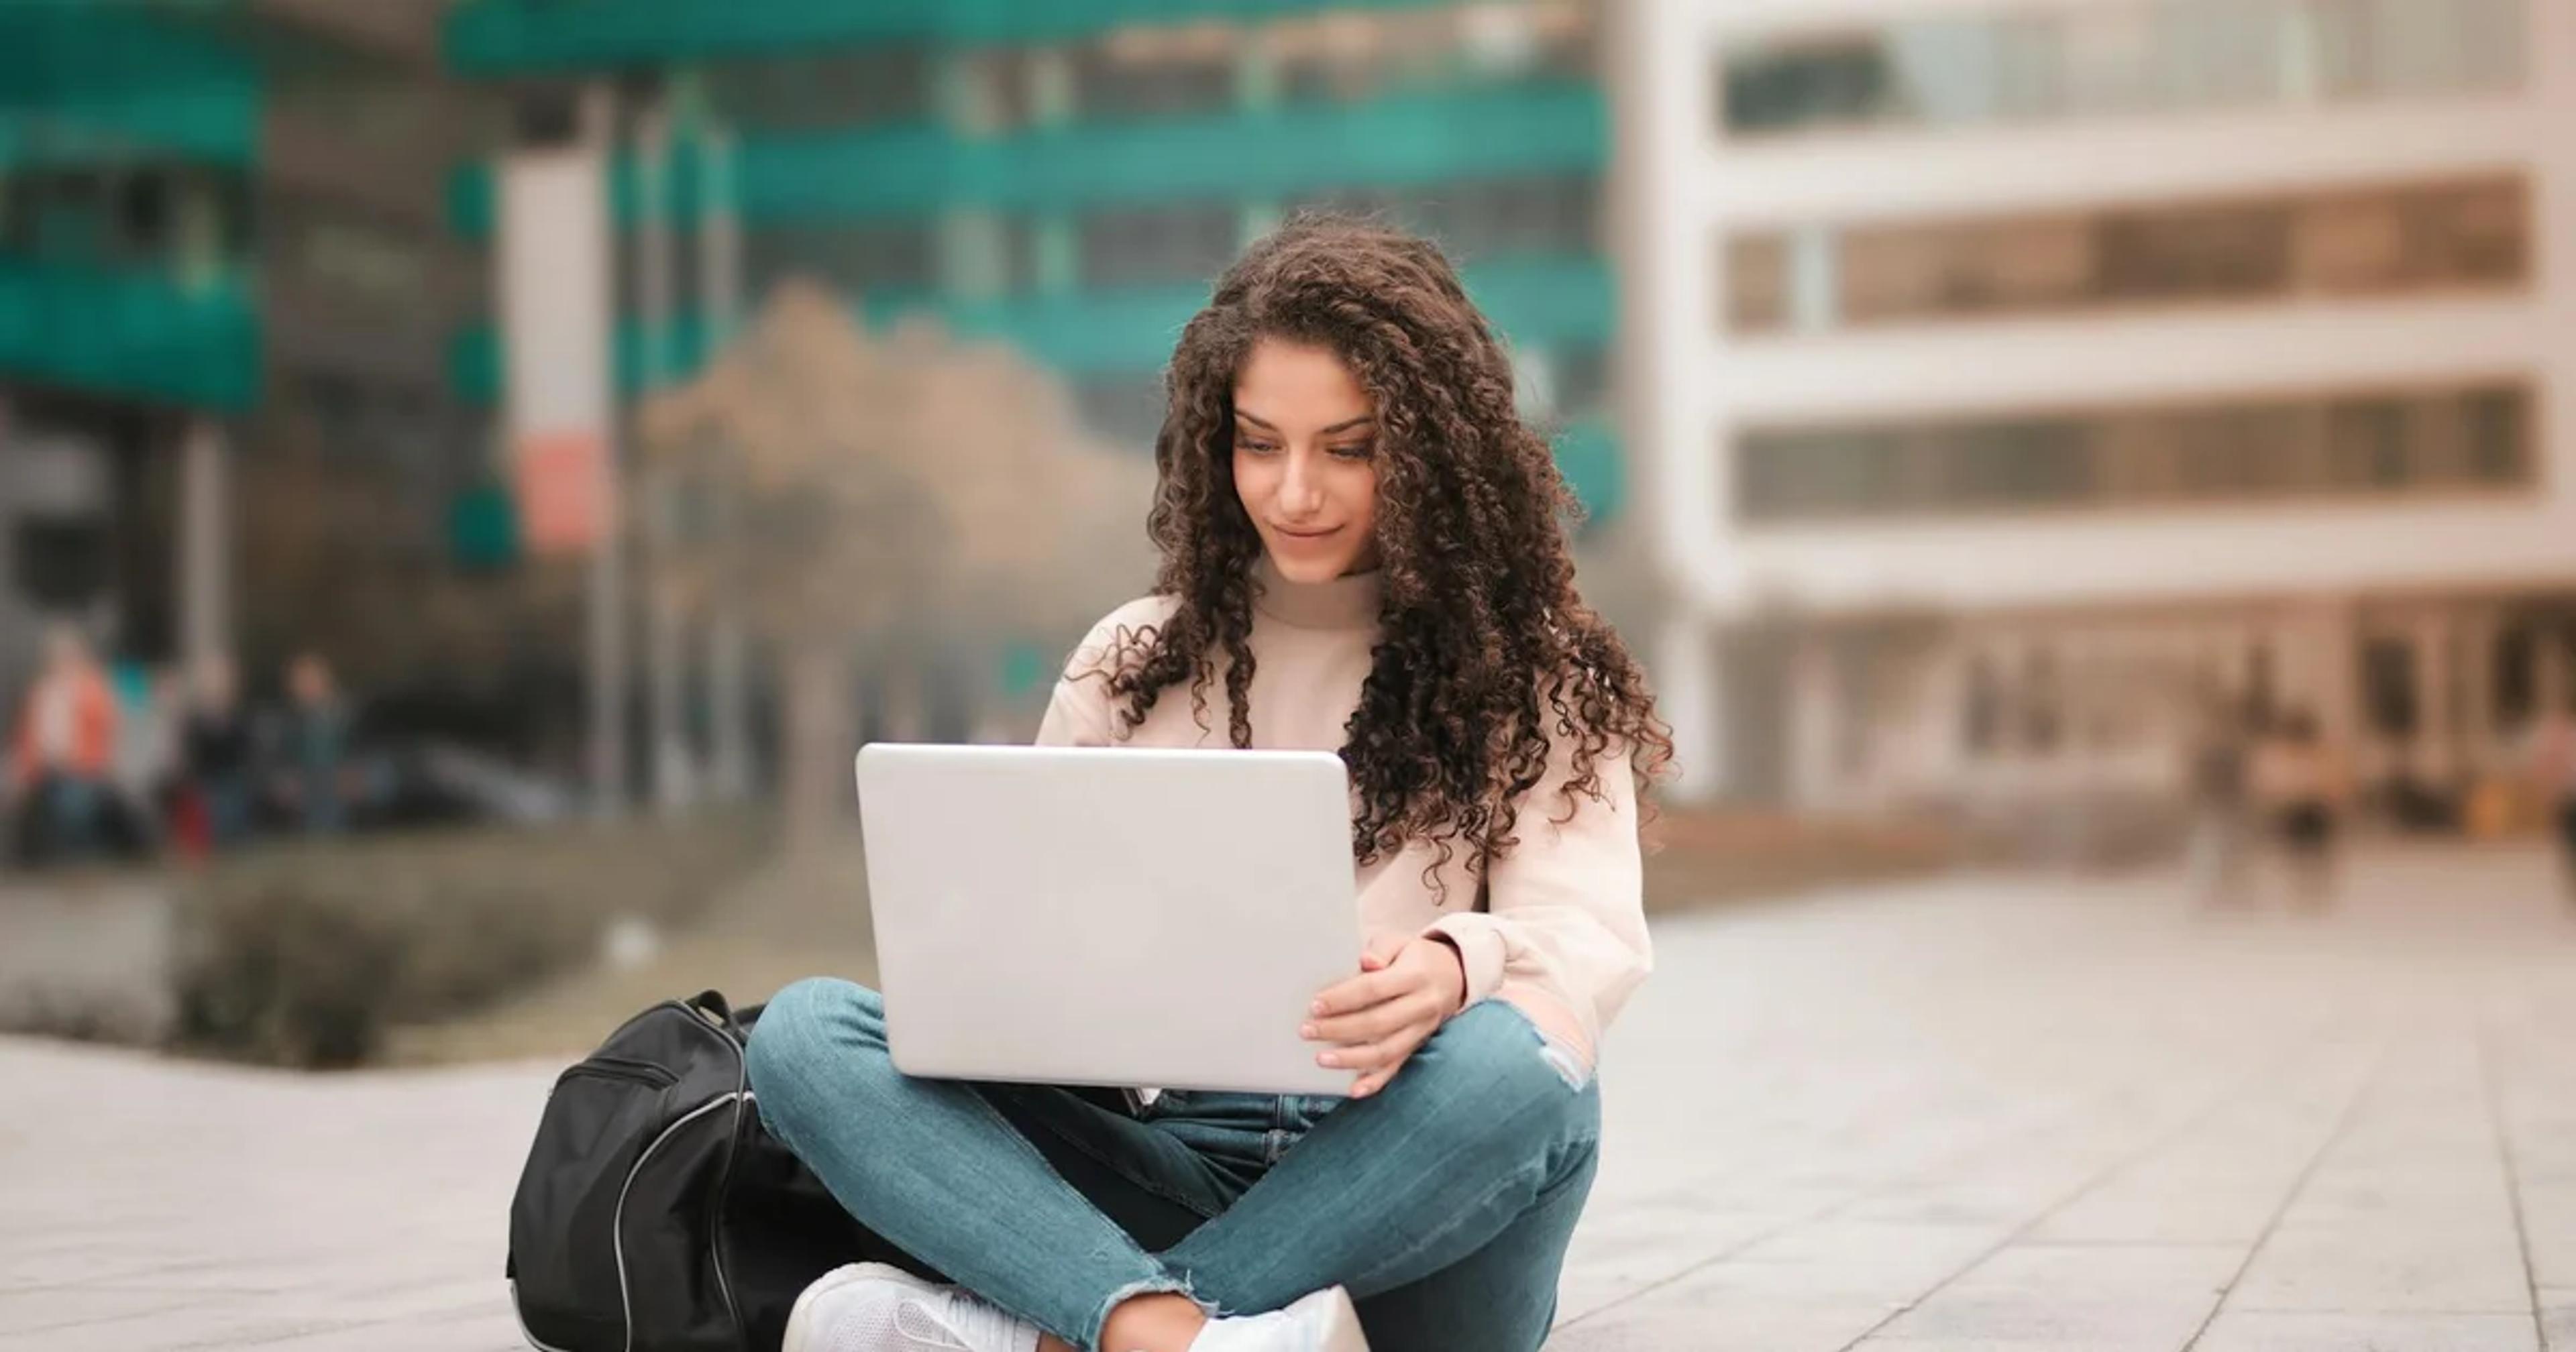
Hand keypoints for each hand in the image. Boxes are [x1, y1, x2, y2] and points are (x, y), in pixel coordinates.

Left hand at [1302, 930, 1467, 1098]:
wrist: (1453, 976)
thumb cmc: (1415, 956)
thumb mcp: (1400, 941)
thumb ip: (1380, 949)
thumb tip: (1365, 962)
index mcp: (1415, 976)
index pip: (1374, 989)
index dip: (1343, 998)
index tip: (1315, 1005)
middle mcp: (1421, 1006)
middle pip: (1377, 1023)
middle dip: (1339, 1029)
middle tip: (1307, 1031)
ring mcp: (1421, 1030)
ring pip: (1386, 1051)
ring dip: (1351, 1059)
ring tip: (1321, 1059)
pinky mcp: (1418, 1046)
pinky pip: (1397, 1067)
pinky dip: (1376, 1082)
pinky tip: (1353, 1090)